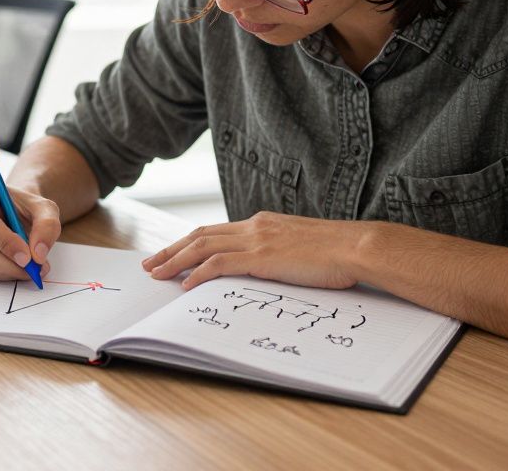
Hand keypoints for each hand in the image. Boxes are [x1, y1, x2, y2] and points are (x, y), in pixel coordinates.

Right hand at [0, 177, 60, 280]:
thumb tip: (38, 254)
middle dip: (8, 264)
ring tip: (28, 269)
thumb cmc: (25, 207)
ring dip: (6, 272)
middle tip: (33, 271)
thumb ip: (47, 226)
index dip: (4, 242)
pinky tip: (12, 266)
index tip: (27, 258)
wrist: (12, 211)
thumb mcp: (45, 209)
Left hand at [140, 212, 373, 289]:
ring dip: (175, 260)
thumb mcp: (301, 247)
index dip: (189, 242)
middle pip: (200, 235)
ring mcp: (257, 239)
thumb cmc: (338, 252)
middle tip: (150, 263)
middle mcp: (254, 226)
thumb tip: (269, 268)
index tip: (173, 252)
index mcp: (263, 223)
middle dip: (172, 249)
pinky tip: (185, 285)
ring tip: (156, 274)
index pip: (216, 230)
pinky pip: (219, 264)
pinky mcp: (262, 257)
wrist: (357, 246)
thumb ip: (279, 253)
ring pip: (202, 247)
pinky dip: (198, 273)